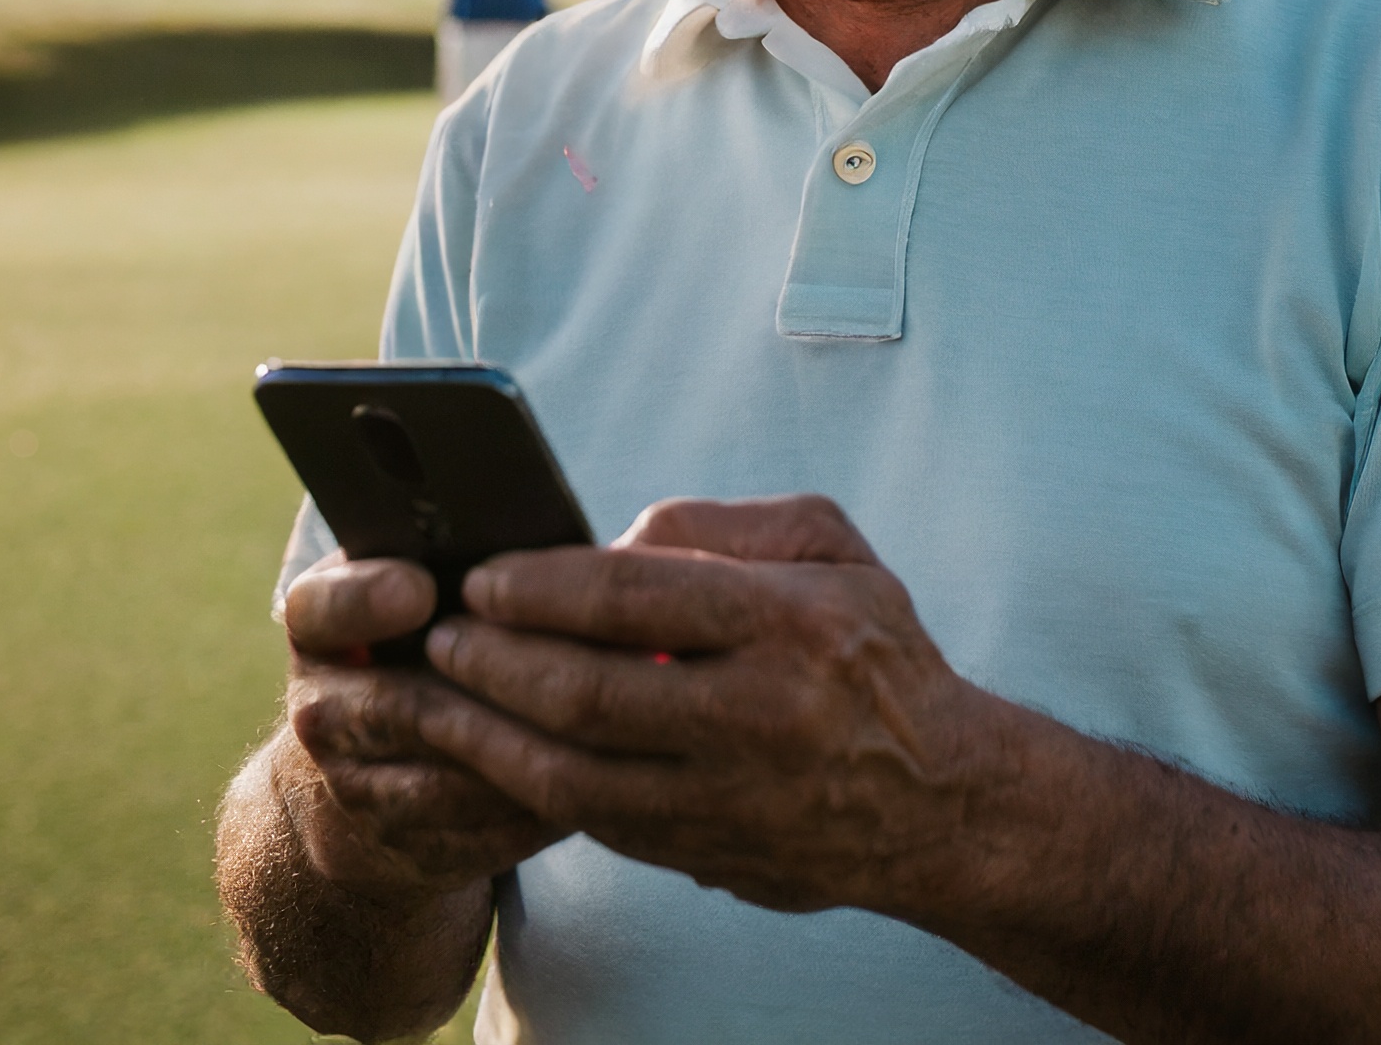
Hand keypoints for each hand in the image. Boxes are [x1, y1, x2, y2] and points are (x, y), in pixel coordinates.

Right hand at [280, 552, 570, 894]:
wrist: (374, 761)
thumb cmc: (423, 635)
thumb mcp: (417, 578)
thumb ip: (464, 555)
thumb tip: (571, 541)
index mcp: (321, 624)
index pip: (323, 608)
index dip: (366, 600)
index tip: (421, 588)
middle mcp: (321, 711)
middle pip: (402, 707)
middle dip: (491, 693)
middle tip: (576, 669)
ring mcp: (355, 790)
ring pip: (446, 783)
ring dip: (530, 758)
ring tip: (608, 724)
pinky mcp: (402, 849)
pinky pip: (478, 838)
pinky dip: (539, 812)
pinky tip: (601, 781)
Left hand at [413, 495, 1006, 914]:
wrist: (941, 800)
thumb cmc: (874, 650)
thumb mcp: (832, 547)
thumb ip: (722, 525)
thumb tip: (615, 541)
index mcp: (789, 622)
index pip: (634, 597)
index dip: (541, 586)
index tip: (483, 575)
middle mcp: (759, 716)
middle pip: (588, 692)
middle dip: (494, 662)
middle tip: (439, 634)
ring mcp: (730, 800)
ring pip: (574, 775)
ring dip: (488, 736)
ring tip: (439, 698)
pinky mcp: (707, 856)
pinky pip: (596, 822)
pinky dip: (531, 787)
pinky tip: (494, 752)